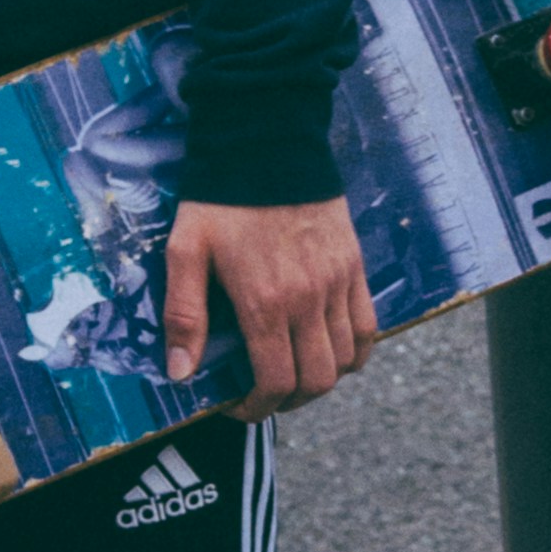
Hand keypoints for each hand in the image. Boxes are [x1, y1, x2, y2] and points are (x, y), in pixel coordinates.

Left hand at [163, 196, 373, 417]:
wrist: (267, 143)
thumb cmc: (219, 199)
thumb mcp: (185, 251)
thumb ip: (184, 315)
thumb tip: (181, 374)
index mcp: (265, 303)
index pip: (276, 382)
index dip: (258, 408)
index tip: (239, 407)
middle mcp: (309, 300)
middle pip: (318, 380)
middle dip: (291, 401)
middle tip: (266, 395)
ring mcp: (338, 284)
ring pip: (347, 360)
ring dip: (323, 379)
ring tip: (295, 374)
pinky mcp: (354, 267)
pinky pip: (369, 327)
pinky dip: (355, 351)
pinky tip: (332, 349)